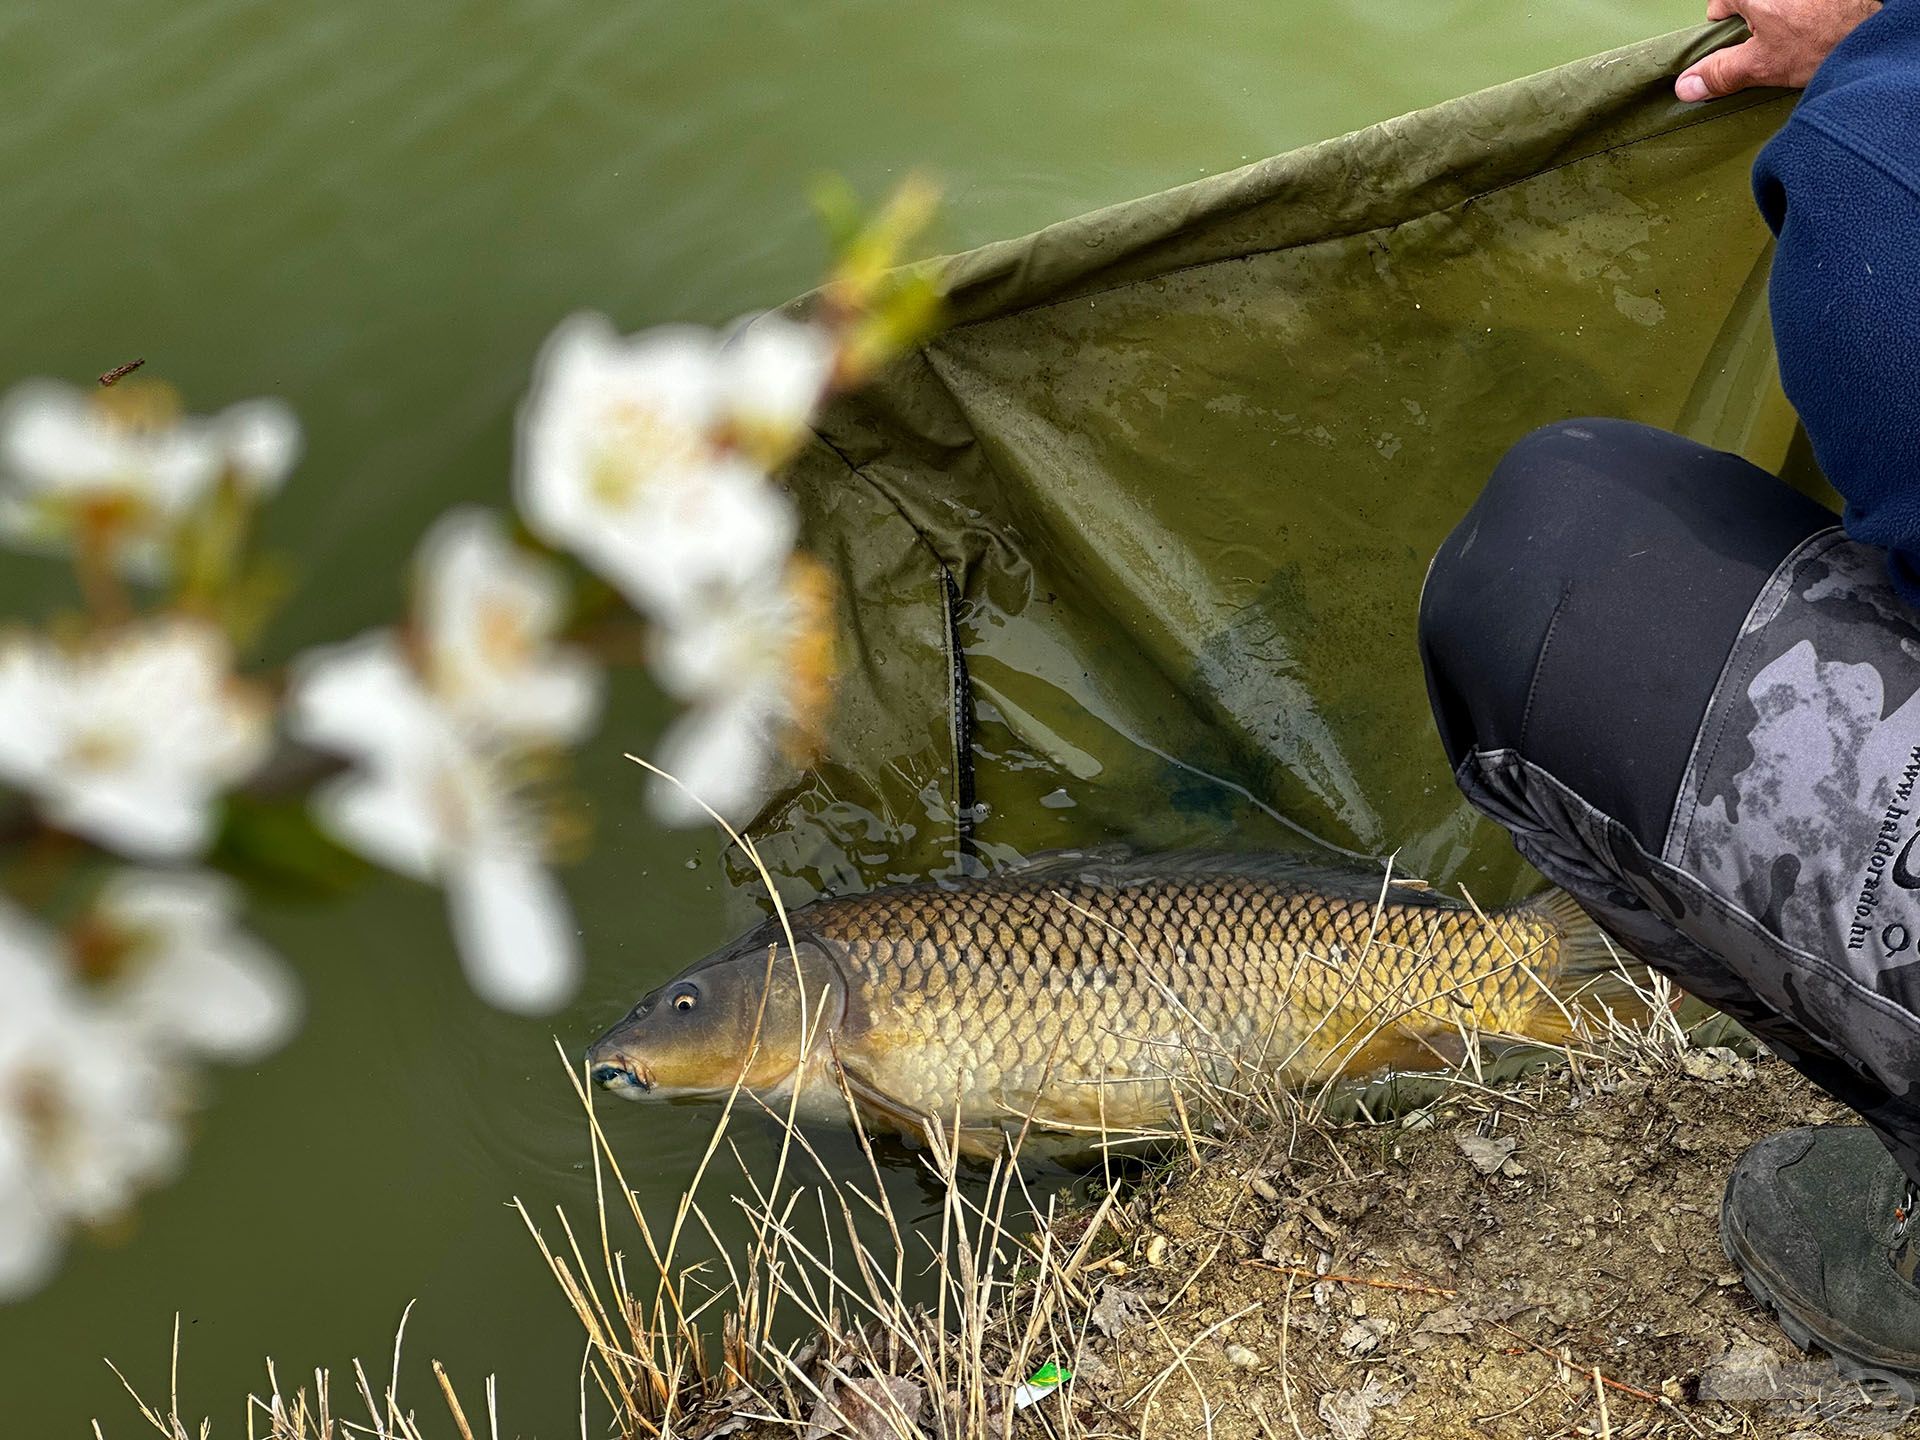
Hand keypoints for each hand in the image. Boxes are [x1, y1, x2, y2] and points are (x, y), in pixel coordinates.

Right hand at [1676, 0, 1880, 100]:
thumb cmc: (1823, 40)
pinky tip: (1820, 25)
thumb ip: (1721, 72)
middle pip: (1749, 2)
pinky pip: (1801, 5)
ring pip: (1776, 3)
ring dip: (1782, 18)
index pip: (1719, 6)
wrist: (1877, 29)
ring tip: (1804, 36)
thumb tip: (1686, 86)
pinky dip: (1806, 12)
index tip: (1744, 46)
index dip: (1728, 31)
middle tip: (1777, 45)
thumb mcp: (1762, 64)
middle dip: (1756, 24)